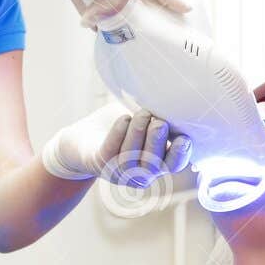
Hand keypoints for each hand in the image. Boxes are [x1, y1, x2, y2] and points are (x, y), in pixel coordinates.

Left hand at [40, 103, 193, 185]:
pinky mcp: (98, 163)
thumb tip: (177, 92)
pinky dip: (119, 133)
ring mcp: (118, 171)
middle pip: (153, 164)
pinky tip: (124, 119)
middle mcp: (139, 173)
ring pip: (131, 158)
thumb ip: (159, 113)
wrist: (80, 140)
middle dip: (157, 142)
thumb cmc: (118, 127)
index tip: (184, 138)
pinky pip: (111, 151)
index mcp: (156, 163)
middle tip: (160, 121)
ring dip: (138, 133)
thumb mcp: (142, 119)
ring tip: (142, 112)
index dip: (181, 155)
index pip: (173, 164)